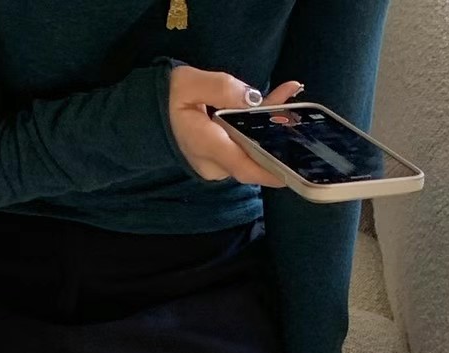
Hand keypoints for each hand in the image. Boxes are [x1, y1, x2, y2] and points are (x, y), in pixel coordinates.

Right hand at [168, 69, 303, 184]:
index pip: (242, 165)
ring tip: (289, 101)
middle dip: (277, 140)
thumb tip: (252, 98)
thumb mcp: (189, 84)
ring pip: (251, 152)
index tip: (291, 172)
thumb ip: (221, 89)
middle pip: (252, 158)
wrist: (151, 114)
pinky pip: (246, 149)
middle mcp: (214, 163)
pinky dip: (260, 131)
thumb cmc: (168, 98)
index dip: (268, 170)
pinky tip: (277, 107)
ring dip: (271, 130)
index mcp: (205, 145)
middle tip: (297, 115)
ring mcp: (218, 165)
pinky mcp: (222, 160)